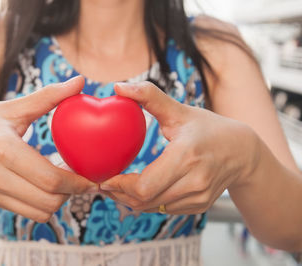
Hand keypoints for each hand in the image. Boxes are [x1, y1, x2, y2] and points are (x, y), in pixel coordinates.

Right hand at [0, 76, 95, 221]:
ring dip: (61, 199)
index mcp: (3, 150)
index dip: (77, 182)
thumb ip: (48, 96)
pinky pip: (30, 213)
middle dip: (73, 191)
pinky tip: (50, 186)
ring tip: (67, 180)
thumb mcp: (12, 107)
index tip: (93, 176)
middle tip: (83, 176)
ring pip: (42, 211)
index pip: (49, 179)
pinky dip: (46, 203)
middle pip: (49, 200)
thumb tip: (80, 81)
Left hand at [100, 81, 258, 213]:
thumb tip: (117, 87)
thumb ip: (149, 96)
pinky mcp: (199, 205)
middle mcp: (194, 181)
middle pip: (145, 201)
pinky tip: (137, 191)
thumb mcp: (179, 110)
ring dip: (130, 200)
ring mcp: (198, 197)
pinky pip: (164, 209)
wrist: (242, 152)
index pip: (144, 186)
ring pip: (152, 208)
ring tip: (116, 187)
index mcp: (186, 156)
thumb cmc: (209, 128)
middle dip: (119, 194)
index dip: (119, 186)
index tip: (103, 178)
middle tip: (103, 183)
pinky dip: (147, 202)